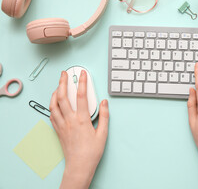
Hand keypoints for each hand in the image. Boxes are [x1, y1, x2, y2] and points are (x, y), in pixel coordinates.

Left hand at [50, 70, 108, 188]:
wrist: (79, 165)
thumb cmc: (91, 151)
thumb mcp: (103, 133)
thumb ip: (104, 115)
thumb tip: (104, 102)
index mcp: (82, 120)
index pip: (81, 96)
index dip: (82, 82)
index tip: (82, 74)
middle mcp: (69, 120)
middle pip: (63, 97)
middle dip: (62, 82)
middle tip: (64, 74)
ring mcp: (61, 125)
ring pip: (53, 104)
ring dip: (55, 92)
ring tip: (58, 85)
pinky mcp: (57, 130)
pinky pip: (52, 114)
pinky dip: (52, 104)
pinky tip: (55, 102)